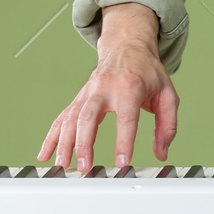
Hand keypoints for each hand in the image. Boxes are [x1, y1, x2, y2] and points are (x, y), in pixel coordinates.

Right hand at [38, 2, 177, 171]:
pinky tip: (46, 154)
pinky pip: (62, 118)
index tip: (122, 162)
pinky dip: (52, 137)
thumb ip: (167, 125)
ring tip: (62, 165)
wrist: (127, 46)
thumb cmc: (148, 72)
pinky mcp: (79, 98)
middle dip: (84, 143)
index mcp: (129, 87)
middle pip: (89, 116)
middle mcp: (104, 88)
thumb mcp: (167, 95)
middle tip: (84, 166)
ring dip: (64, 143)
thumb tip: (161, 152)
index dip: (124, 141)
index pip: (126, 117)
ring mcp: (88, 93)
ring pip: (71, 118)